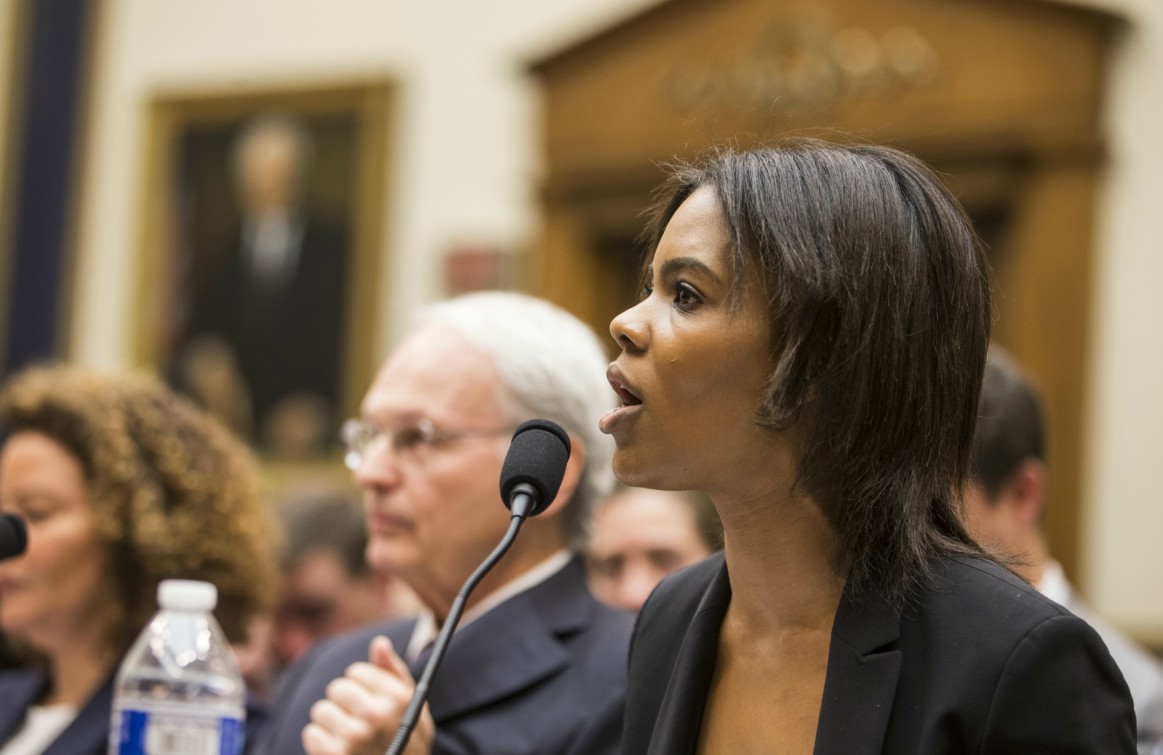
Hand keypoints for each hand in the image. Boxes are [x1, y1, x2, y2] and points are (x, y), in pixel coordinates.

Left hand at [302, 636, 434, 754]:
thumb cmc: (406, 736)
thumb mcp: (411, 703)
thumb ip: (394, 671)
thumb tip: (379, 643)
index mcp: (397, 698)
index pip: (356, 671)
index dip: (361, 685)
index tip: (369, 698)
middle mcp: (375, 715)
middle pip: (337, 688)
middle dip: (343, 701)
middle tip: (356, 717)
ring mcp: (354, 736)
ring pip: (321, 710)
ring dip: (331, 721)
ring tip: (347, 733)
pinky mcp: (334, 754)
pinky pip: (311, 733)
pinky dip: (321, 741)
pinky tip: (338, 748)